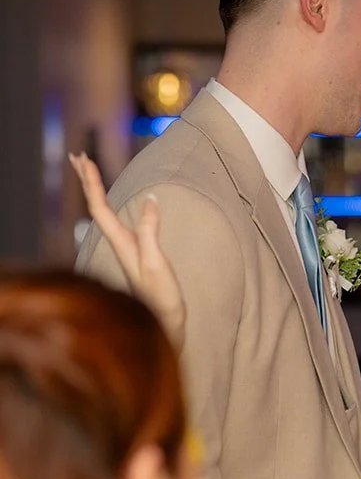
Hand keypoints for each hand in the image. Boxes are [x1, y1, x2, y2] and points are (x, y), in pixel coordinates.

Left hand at [69, 152, 185, 349]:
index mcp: (121, 243)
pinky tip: (109, 204)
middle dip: (86, 180)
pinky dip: (108, 205)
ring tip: (88, 171)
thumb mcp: (156, 263)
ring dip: (94, 190)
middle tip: (77, 156)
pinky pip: (114, 221)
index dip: (91, 182)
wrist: (165, 322)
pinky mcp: (134, 253)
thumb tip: (150, 199)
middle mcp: (119, 243)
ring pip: (102, 212)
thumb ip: (150, 232)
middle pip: (96, 206)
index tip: (84, 158)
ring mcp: (126, 248)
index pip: (100, 206)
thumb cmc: (161, 297)